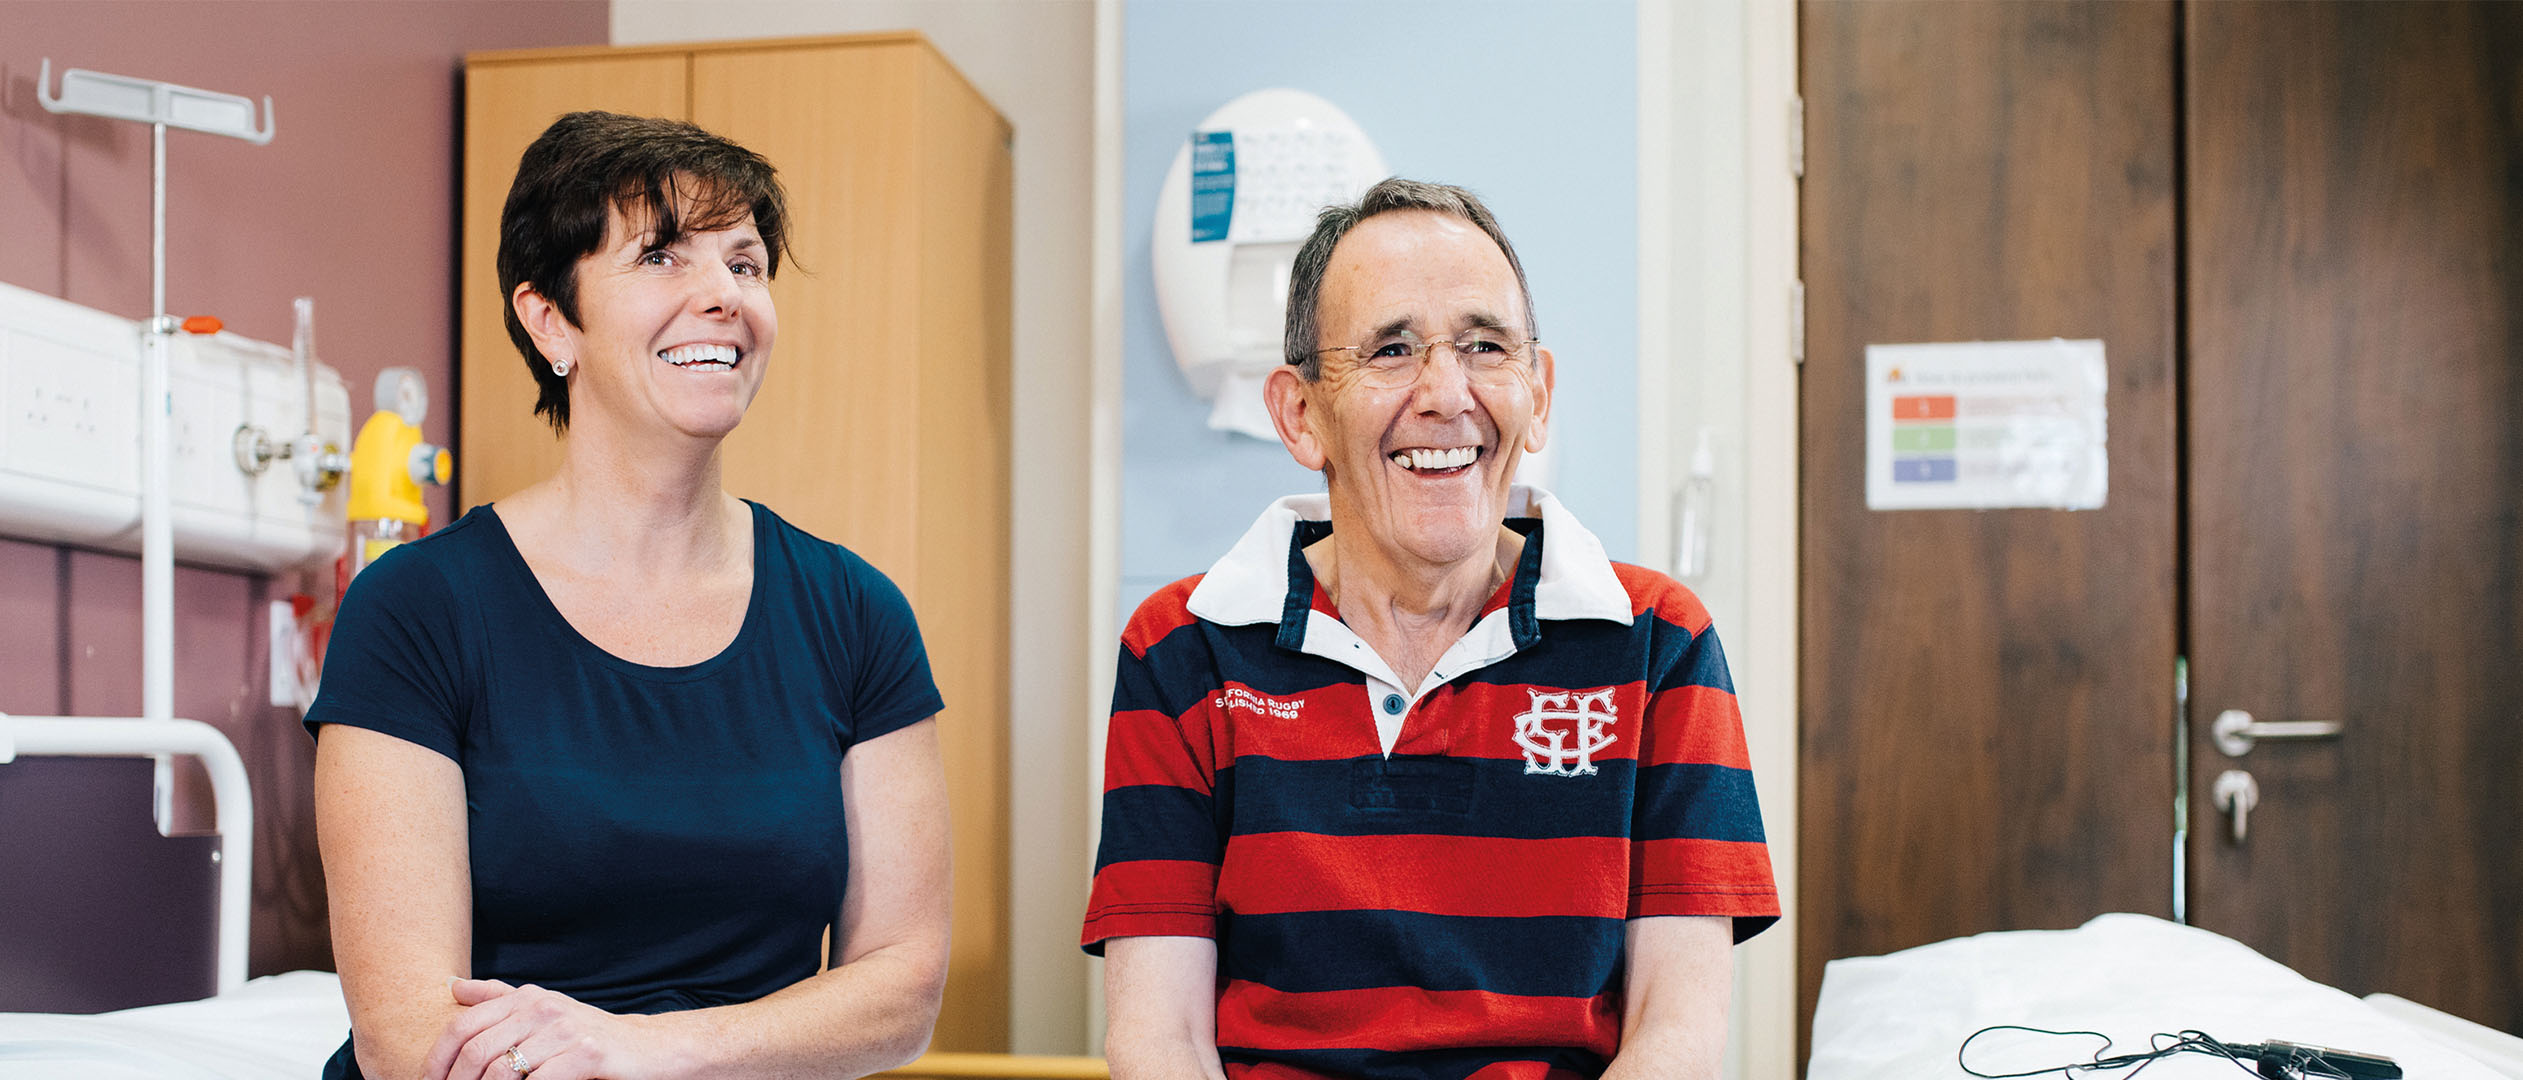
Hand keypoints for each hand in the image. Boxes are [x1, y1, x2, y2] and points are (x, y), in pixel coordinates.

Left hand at [424, 978, 671, 1079]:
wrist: (648, 1047)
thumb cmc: (589, 1034)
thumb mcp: (542, 1009)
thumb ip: (498, 998)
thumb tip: (453, 986)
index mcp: (525, 999)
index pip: (462, 1026)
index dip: (437, 1059)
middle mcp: (543, 1008)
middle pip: (476, 1051)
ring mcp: (566, 1030)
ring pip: (503, 1071)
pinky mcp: (588, 1054)